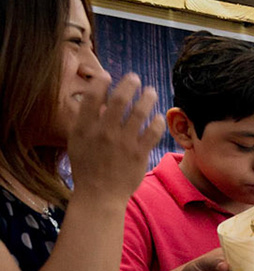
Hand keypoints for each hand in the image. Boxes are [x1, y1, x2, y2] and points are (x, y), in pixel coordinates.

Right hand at [64, 73, 163, 205]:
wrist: (99, 195)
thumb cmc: (86, 167)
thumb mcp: (77, 142)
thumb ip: (85, 121)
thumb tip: (100, 103)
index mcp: (85, 127)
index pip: (92, 96)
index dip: (101, 82)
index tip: (107, 75)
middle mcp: (104, 131)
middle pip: (119, 99)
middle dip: (128, 84)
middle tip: (135, 78)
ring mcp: (123, 142)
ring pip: (139, 112)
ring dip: (147, 97)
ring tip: (151, 91)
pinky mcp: (139, 154)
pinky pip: (152, 132)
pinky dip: (157, 121)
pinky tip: (158, 116)